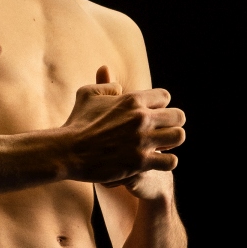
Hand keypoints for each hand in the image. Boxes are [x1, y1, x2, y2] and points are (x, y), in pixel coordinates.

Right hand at [61, 65, 184, 184]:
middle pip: (178, 116)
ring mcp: (142, 141)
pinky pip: (170, 161)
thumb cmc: (76, 123)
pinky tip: (156, 161)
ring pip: (178, 137)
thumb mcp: (87, 94)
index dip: (159, 106)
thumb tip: (118, 87)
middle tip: (160, 132)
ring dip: (172, 142)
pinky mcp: (140, 162)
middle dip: (171, 123)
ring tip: (161, 147)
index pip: (165, 97)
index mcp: (132, 99)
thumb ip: (105, 85)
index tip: (151, 115)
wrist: (68, 152)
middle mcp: (141, 118)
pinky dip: (166, 162)